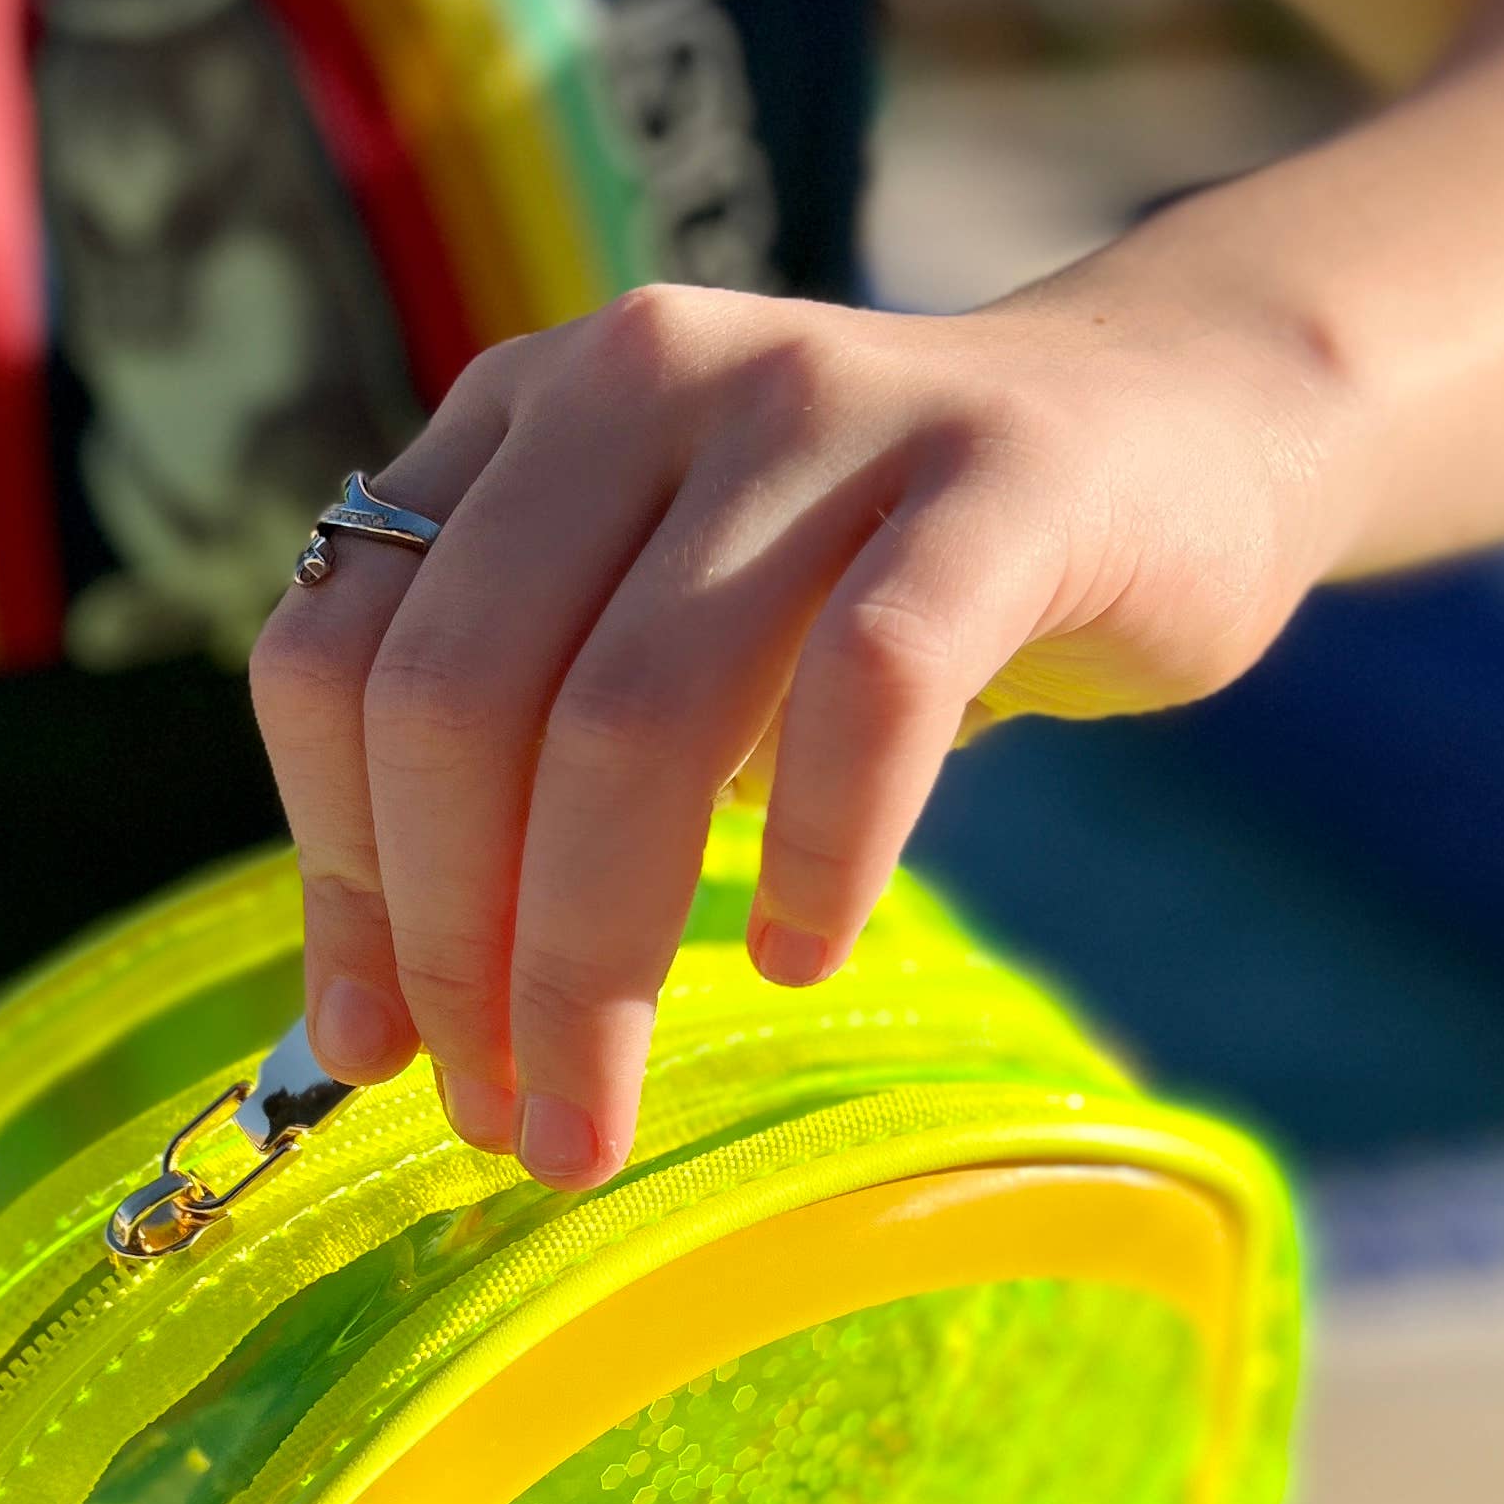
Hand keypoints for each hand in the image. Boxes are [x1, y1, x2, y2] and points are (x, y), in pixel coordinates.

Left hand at [250, 270, 1341, 1186]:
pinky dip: (818, 850)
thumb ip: (519, 777)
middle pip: (464, 699)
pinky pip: (869, 687)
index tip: (382, 1050)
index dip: (340, 873)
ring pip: (636, 715)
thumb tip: (376, 1032)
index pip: (337, 650)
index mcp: (519, 416)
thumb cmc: (880, 589)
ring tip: (601, 1111)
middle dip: (460, 948)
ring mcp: (818, 409)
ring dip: (595, 954)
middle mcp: (638, 379)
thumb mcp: (666, 644)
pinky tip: (801, 954)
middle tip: (511, 1124)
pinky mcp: (993, 479)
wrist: (1165, 437)